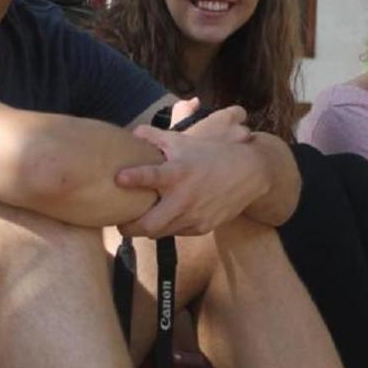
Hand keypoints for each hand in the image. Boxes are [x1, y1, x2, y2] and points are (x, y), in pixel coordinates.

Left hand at [115, 102, 265, 236]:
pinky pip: (176, 233)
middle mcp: (185, 197)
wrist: (248, 173)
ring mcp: (194, 215)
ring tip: (138, 222)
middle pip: (148, 224)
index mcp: (178, 172)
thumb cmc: (211, 154)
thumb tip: (131, 134)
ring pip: (159, 233)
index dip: (134, 177)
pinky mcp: (202, 227)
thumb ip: (155, 137)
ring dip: (146, 228)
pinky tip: (165, 219)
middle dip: (128, 227)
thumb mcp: (184, 141)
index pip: (152, 176)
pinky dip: (167, 228)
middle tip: (120, 223)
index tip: (118, 178)